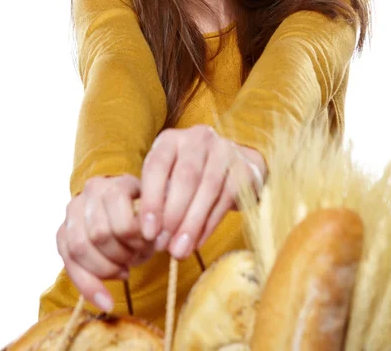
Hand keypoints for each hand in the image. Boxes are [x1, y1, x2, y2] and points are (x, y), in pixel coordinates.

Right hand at [56, 174, 154, 311]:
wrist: (126, 212)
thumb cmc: (145, 215)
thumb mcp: (156, 214)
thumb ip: (157, 223)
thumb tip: (157, 241)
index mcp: (117, 183)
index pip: (119, 210)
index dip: (134, 235)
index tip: (148, 247)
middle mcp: (91, 191)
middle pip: (99, 233)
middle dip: (120, 255)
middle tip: (135, 259)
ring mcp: (73, 210)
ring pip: (79, 248)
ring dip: (105, 269)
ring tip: (123, 271)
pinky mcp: (62, 232)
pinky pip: (68, 262)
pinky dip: (87, 286)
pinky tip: (106, 300)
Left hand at [139, 125, 266, 259]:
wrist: (233, 167)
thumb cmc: (191, 177)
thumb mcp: (168, 179)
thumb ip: (158, 199)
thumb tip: (150, 234)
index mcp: (171, 139)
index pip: (157, 165)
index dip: (151, 200)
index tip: (147, 231)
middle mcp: (198, 139)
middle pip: (185, 177)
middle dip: (172, 215)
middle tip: (162, 245)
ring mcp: (224, 151)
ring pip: (207, 188)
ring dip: (191, 223)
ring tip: (179, 250)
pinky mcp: (243, 169)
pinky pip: (225, 199)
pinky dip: (209, 224)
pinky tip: (197, 242)